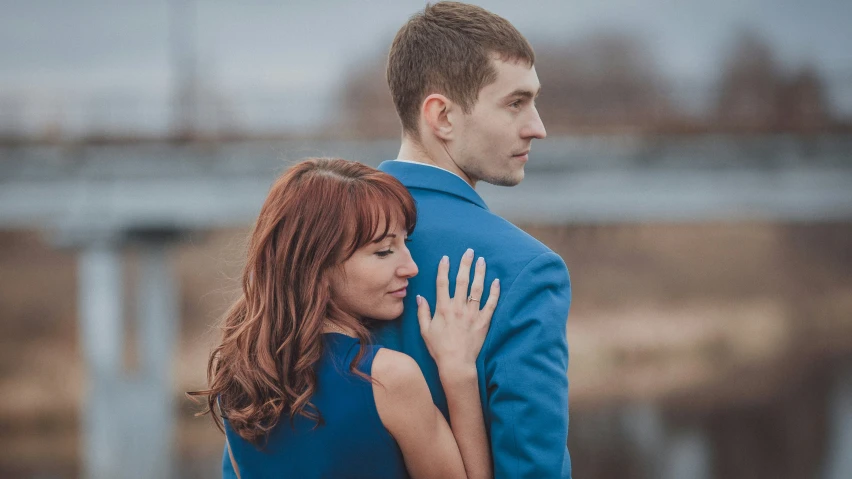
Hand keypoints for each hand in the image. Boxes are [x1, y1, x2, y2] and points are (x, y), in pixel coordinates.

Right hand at [417, 248, 499, 374]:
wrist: (456, 364)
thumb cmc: (439, 348)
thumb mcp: (425, 331)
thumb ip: (422, 312)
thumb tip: (419, 297)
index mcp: (443, 308)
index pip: (443, 283)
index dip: (444, 269)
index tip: (446, 258)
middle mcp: (458, 307)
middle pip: (462, 281)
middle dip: (465, 264)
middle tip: (469, 252)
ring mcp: (472, 313)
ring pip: (477, 288)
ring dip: (480, 273)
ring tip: (482, 261)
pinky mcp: (483, 321)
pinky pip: (491, 304)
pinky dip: (494, 292)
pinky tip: (496, 281)